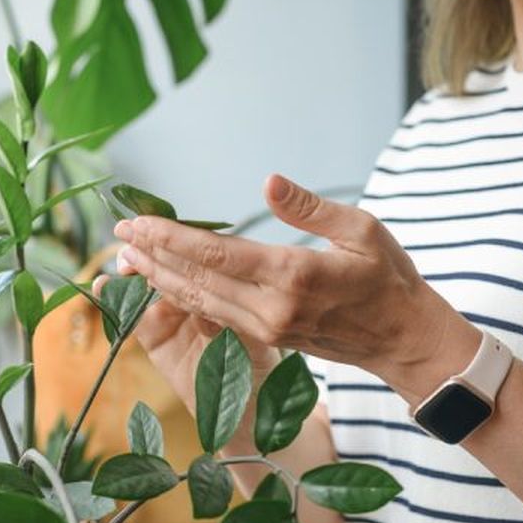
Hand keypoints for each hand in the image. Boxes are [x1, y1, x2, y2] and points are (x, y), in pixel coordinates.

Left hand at [111, 174, 479, 399]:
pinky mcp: (266, 337)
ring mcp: (266, 328)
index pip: (215, 254)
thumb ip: (309, 208)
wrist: (404, 341)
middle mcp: (271, 308)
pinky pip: (214, 315)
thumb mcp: (361, 230)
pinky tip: (164, 282)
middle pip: (196, 280)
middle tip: (118, 235)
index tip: (137, 222)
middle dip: (153, 257)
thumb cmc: (389, 279)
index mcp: (292, 277)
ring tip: (128, 259)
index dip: (170, 238)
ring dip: (160, 279)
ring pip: (199, 301)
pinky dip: (183, 296)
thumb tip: (268, 182)